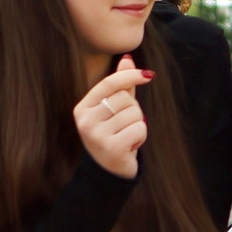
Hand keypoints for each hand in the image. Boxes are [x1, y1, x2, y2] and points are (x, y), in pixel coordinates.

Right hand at [73, 55, 151, 180]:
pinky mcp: (112, 148)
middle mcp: (86, 121)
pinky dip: (141, 137)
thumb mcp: (113, 109)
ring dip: (138, 125)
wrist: (107, 172)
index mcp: (82, 108)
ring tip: (126, 137)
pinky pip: (139, 129)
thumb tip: (127, 59)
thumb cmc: (111, 136)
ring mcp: (97, 136)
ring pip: (135, 114)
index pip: (109, 83)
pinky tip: (130, 146)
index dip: (130, 76)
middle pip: (125, 99)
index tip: (148, 75)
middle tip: (124, 126)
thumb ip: (119, 85)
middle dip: (133, 111)